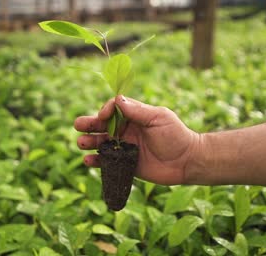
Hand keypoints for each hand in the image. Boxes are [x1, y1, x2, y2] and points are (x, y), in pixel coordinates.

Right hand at [74, 95, 199, 184]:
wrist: (186, 162)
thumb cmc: (176, 135)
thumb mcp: (159, 118)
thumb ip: (138, 110)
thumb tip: (118, 100)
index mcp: (134, 117)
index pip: (113, 110)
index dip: (105, 111)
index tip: (102, 116)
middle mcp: (126, 131)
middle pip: (102, 126)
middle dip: (89, 124)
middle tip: (78, 125)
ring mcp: (124, 148)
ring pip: (101, 143)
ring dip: (89, 142)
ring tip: (82, 143)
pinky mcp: (125, 164)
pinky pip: (106, 162)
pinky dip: (96, 161)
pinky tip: (88, 161)